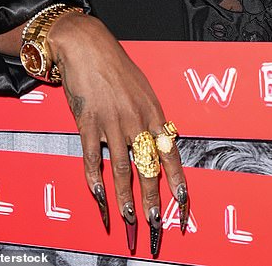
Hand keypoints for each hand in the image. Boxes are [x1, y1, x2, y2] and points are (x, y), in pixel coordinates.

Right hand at [47, 13, 187, 255]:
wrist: (88, 46)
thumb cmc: (116, 66)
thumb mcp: (143, 88)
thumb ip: (150, 115)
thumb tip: (159, 139)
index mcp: (154, 112)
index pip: (171, 153)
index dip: (178, 181)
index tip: (183, 204)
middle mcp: (136, 120)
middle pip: (148, 168)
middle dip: (152, 201)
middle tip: (156, 225)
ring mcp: (112, 123)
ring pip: (122, 170)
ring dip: (126, 200)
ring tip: (128, 221)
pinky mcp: (88, 124)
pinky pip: (92, 160)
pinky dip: (95, 182)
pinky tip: (99, 198)